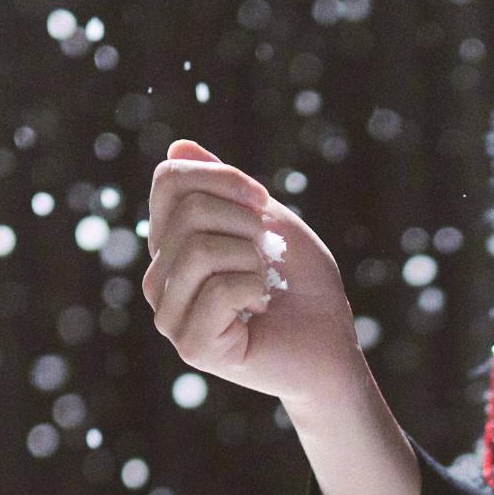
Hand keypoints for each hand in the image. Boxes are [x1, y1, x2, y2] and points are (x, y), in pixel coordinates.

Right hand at [140, 138, 361, 414]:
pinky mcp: (192, 347)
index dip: (223, 177)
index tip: (263, 202)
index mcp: (171, 246)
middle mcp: (160, 281)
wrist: (333, 348)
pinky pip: (217, 288)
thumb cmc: (303, 286)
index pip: (169, 181)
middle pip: (187, 212)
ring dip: (253, 258)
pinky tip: (262, 310)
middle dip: (246, 223)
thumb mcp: (266, 220)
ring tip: (265, 285)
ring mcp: (170, 317)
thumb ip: (221, 186)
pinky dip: (255, 288)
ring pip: (199, 249)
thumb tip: (177, 146)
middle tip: (270, 257)